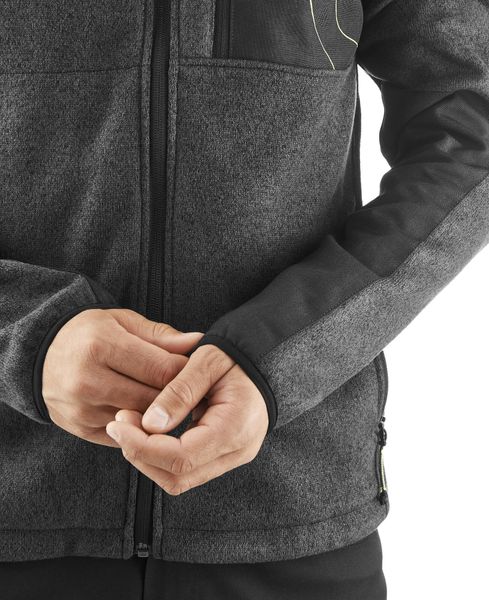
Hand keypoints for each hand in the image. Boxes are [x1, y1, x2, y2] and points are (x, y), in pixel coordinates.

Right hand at [43, 308, 201, 445]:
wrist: (41, 354)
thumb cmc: (90, 333)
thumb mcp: (123, 322)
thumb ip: (162, 335)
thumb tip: (199, 342)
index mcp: (101, 345)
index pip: (162, 369)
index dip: (187, 372)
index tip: (197, 370)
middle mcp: (87, 380)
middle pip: (154, 398)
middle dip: (177, 395)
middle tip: (192, 388)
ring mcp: (81, 409)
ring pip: (142, 421)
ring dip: (161, 413)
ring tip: (170, 398)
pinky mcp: (80, 429)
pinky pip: (126, 435)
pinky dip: (141, 425)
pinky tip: (147, 413)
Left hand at [106, 344, 268, 494]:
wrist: (265, 362)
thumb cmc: (238, 357)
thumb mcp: (208, 360)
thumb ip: (179, 391)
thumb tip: (149, 424)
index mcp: (235, 427)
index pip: (182, 457)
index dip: (143, 446)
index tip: (119, 424)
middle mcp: (237, 451)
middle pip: (178, 477)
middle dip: (140, 455)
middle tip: (119, 424)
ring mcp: (232, 457)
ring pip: (180, 479)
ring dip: (148, 458)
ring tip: (130, 426)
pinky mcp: (223, 455)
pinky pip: (187, 469)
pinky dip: (161, 455)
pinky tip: (149, 432)